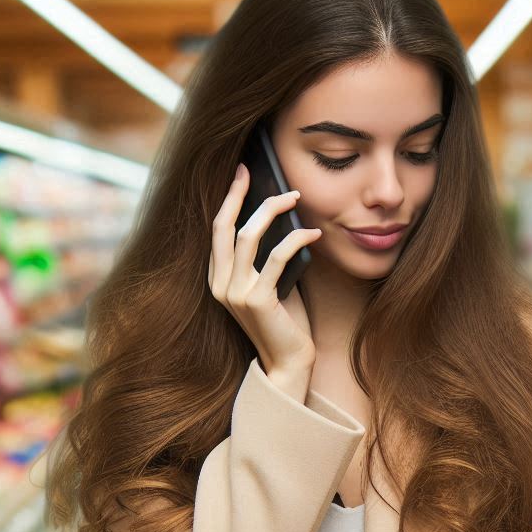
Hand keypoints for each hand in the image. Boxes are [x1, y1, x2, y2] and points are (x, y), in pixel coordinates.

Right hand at [208, 163, 320, 376]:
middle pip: (224, 227)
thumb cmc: (285, 323)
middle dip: (239, 193)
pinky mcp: (257, 300)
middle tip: (255, 168)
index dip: (229, 199)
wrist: (289, 364)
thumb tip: (282, 216)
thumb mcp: (272, 284)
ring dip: (273, 210)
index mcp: (218, 280)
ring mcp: (235, 294)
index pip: (217, 230)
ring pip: (248, 236)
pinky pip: (277, 257)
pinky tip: (314, 233)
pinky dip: (297, 240)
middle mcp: (220, 285)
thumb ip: (268, 257)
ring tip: (295, 197)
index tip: (241, 174)